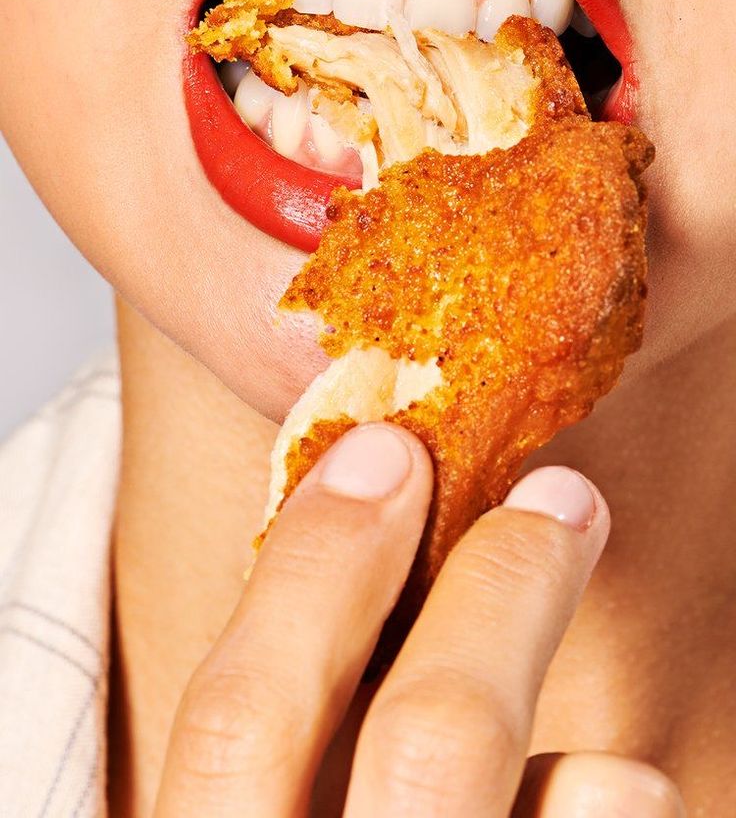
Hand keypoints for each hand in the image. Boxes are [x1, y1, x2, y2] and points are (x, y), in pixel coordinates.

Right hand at [154, 423, 683, 816]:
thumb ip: (282, 760)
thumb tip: (355, 568)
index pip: (241, 717)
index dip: (317, 565)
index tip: (385, 451)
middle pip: (433, 739)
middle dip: (501, 587)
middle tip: (563, 498)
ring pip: (575, 812)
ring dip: (599, 769)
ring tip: (604, 758)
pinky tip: (606, 813)